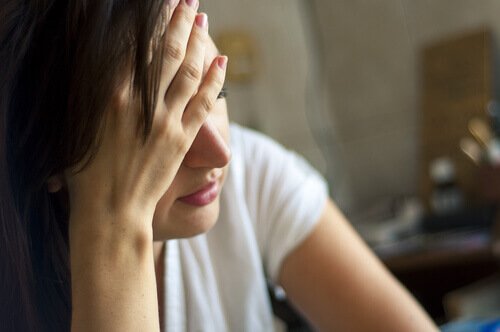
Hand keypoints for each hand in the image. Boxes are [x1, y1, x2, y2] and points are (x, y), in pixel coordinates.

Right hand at [66, 1, 226, 227]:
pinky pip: (203, 102)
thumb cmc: (86, 173)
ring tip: (202, 18)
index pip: (135, 47)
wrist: (111, 211)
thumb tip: (108, 68)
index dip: (149, 23)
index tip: (159, 6)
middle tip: (187, 0)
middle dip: (178, 21)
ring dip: (197, 42)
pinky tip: (221, 61)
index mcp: (110, 96)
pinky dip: (214, 79)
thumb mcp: (79, 127)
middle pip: (165, 52)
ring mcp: (165, 121)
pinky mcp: (183, 139)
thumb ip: (94, 96)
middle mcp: (141, 103)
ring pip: (187, 71)